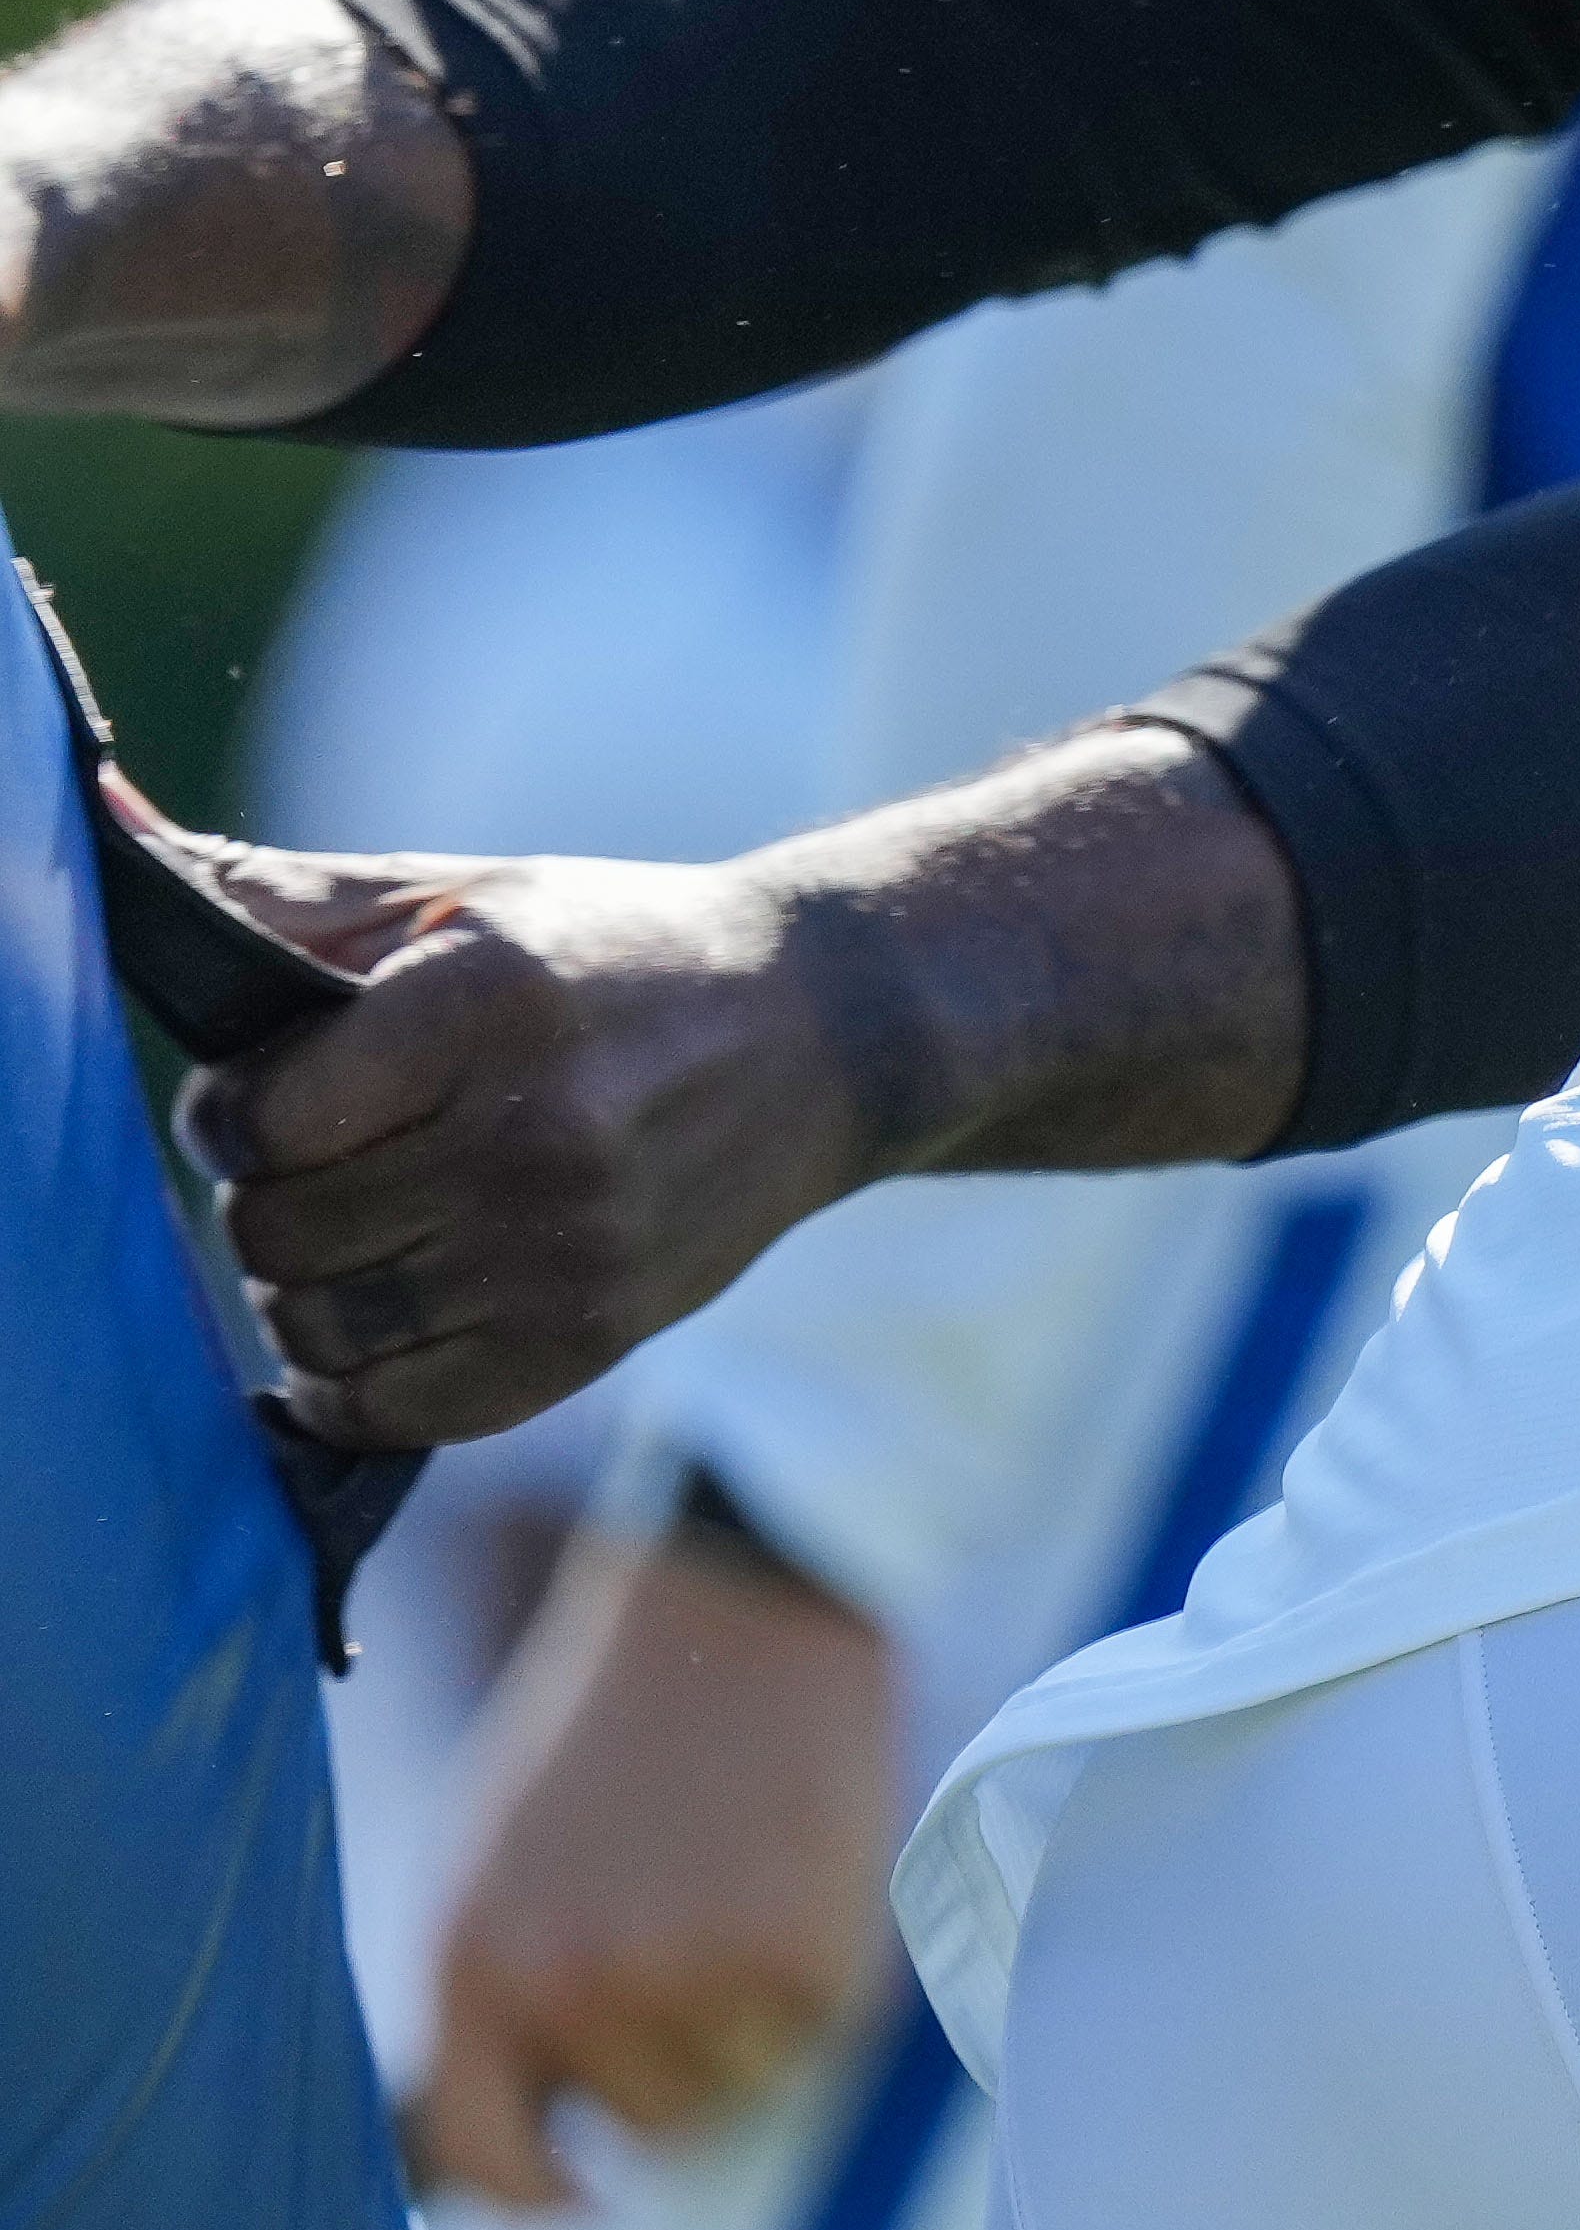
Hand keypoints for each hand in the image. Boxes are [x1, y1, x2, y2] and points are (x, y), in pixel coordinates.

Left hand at [176, 842, 885, 1448]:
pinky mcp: (599, 1336)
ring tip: (352, 1241)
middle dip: (268, 1202)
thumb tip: (100, 822)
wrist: (829, 1038)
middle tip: (316, 1170)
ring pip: (323, 1326)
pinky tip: (374, 1328)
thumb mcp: (467, 895)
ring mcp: (572, 1249)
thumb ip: (283, 893)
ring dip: (305, 1290)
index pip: (265, 1117)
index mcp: (490, 1004)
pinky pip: (403, 1407)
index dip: (232, 1115)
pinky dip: (354, 1385)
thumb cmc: (616, 953)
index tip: (268, 1102)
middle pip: (282, 1230)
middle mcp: (538, 1133)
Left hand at [407, 1501, 906, 2206]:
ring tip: (744, 1901)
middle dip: (674, 2067)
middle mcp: (571, 1987)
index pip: (494, 2163)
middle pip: (643, 2127)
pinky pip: (815, 2036)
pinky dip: (818, 1979)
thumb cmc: (607, 1737)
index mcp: (470, 1965)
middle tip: (699, 1959)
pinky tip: (798, 1881)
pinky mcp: (807, 1961)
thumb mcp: (496, 1870)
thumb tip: (529, 2133)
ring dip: (749, 2025)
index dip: (547, 2200)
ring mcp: (692, 1979)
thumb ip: (499, 2002)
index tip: (591, 2197)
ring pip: (736, 2088)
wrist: (731, 1609)